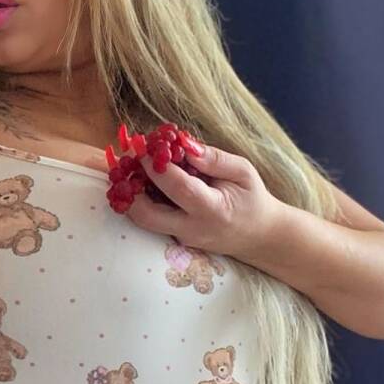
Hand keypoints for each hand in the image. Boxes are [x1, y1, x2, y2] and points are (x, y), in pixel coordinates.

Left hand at [121, 143, 285, 259]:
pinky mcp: (173, 239)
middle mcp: (192, 229)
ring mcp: (180, 238)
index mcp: (214, 210)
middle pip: (146, 215)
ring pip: (142, 220)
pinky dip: (139, 198)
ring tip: (127, 166)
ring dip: (128, 193)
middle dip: (128, 187)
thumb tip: (184, 145)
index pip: (179, 188)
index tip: (144, 145)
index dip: (157, 166)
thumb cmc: (251, 198)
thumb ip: (214, 159)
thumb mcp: (243, 171)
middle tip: (126, 159)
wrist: (258, 235)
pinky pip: (150, 219)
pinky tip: (140, 177)